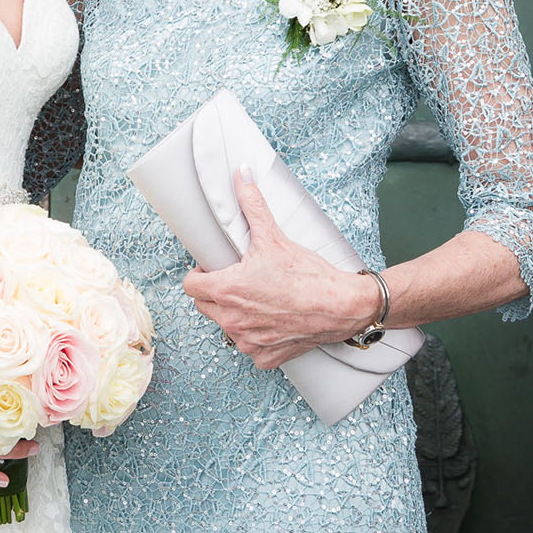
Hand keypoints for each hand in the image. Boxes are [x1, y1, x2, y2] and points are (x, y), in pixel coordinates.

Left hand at [183, 168, 376, 369]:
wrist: (342, 306)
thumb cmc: (309, 275)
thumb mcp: (273, 235)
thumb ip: (252, 204)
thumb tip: (241, 176)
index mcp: (227, 290)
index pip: (190, 286)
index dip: (199, 275)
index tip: (212, 269)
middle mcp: (232, 320)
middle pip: (205, 307)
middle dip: (215, 293)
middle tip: (236, 281)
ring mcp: (248, 341)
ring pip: (226, 327)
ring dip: (235, 315)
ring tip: (257, 299)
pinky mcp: (265, 357)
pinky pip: (250, 347)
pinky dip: (257, 336)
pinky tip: (271, 320)